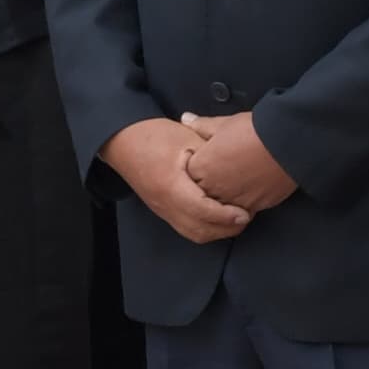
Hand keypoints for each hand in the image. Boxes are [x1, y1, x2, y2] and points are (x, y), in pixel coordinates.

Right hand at [107, 116, 249, 243]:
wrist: (122, 140)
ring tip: (236, 219)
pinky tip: (219, 218)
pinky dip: (206, 228)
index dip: (226, 215)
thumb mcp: (187, 138)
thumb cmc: (153, 135)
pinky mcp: (162, 211)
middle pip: (200, 229)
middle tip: (246, 216)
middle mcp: (165, 204)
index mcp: (171, 186)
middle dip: (226, 228)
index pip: (202, 210)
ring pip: (194, 233)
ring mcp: (162, 211)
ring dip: (217, 231)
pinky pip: (187, 228)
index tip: (245, 212)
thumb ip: (212, 155)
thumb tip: (238, 169)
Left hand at [180, 108, 297, 214]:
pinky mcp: (253, 208)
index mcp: (200, 168)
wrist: (286, 143)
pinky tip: (250, 189)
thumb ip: (201, 125)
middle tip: (224, 169)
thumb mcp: (224, 123)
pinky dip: (243, 202)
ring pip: (221, 206)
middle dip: (210, 183)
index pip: (189, 174)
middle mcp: (213, 189)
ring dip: (226, 196)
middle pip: (203, 192)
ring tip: (238, 180)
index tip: (208, 158)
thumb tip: (186, 119)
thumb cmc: (254, 130)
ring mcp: (232, 201)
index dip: (199, 165)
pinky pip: (241, 211)